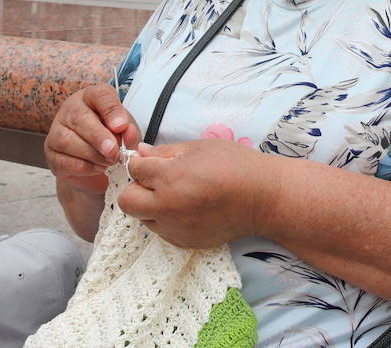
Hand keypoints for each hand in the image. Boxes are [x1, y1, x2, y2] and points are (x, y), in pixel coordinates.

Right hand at [44, 85, 139, 194]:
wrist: (99, 161)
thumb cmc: (112, 137)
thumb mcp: (126, 130)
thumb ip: (128, 129)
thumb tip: (128, 131)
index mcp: (92, 97)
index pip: (100, 95)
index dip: (111, 110)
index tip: (121, 126)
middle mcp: (70, 110)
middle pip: (79, 118)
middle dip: (99, 137)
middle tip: (113, 151)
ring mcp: (56, 131)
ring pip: (67, 140)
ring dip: (92, 154)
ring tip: (109, 161)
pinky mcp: (51, 153)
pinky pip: (63, 160)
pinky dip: (84, 167)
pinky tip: (97, 167)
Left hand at [120, 140, 279, 247]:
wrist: (263, 198)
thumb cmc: (236, 165)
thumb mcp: (200, 147)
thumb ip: (165, 152)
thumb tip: (140, 154)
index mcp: (170, 178)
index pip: (134, 169)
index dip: (141, 163)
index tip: (151, 162)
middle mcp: (167, 206)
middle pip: (127, 201)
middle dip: (136, 188)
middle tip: (157, 181)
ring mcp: (175, 228)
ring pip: (143, 217)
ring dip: (151, 205)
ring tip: (177, 195)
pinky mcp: (184, 242)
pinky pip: (162, 230)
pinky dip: (167, 219)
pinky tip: (188, 208)